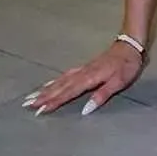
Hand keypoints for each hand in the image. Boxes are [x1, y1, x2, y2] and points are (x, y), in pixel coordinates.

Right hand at [22, 41, 144, 116]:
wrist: (130, 45)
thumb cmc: (126, 65)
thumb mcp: (119, 82)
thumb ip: (102, 95)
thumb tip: (85, 110)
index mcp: (90, 78)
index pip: (69, 92)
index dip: (54, 102)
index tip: (39, 110)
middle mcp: (82, 73)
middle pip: (60, 86)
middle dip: (43, 96)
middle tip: (26, 105)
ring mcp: (82, 69)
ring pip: (60, 80)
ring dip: (46, 89)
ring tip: (31, 96)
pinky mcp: (84, 67)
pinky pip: (65, 75)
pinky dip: (55, 81)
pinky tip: (49, 84)